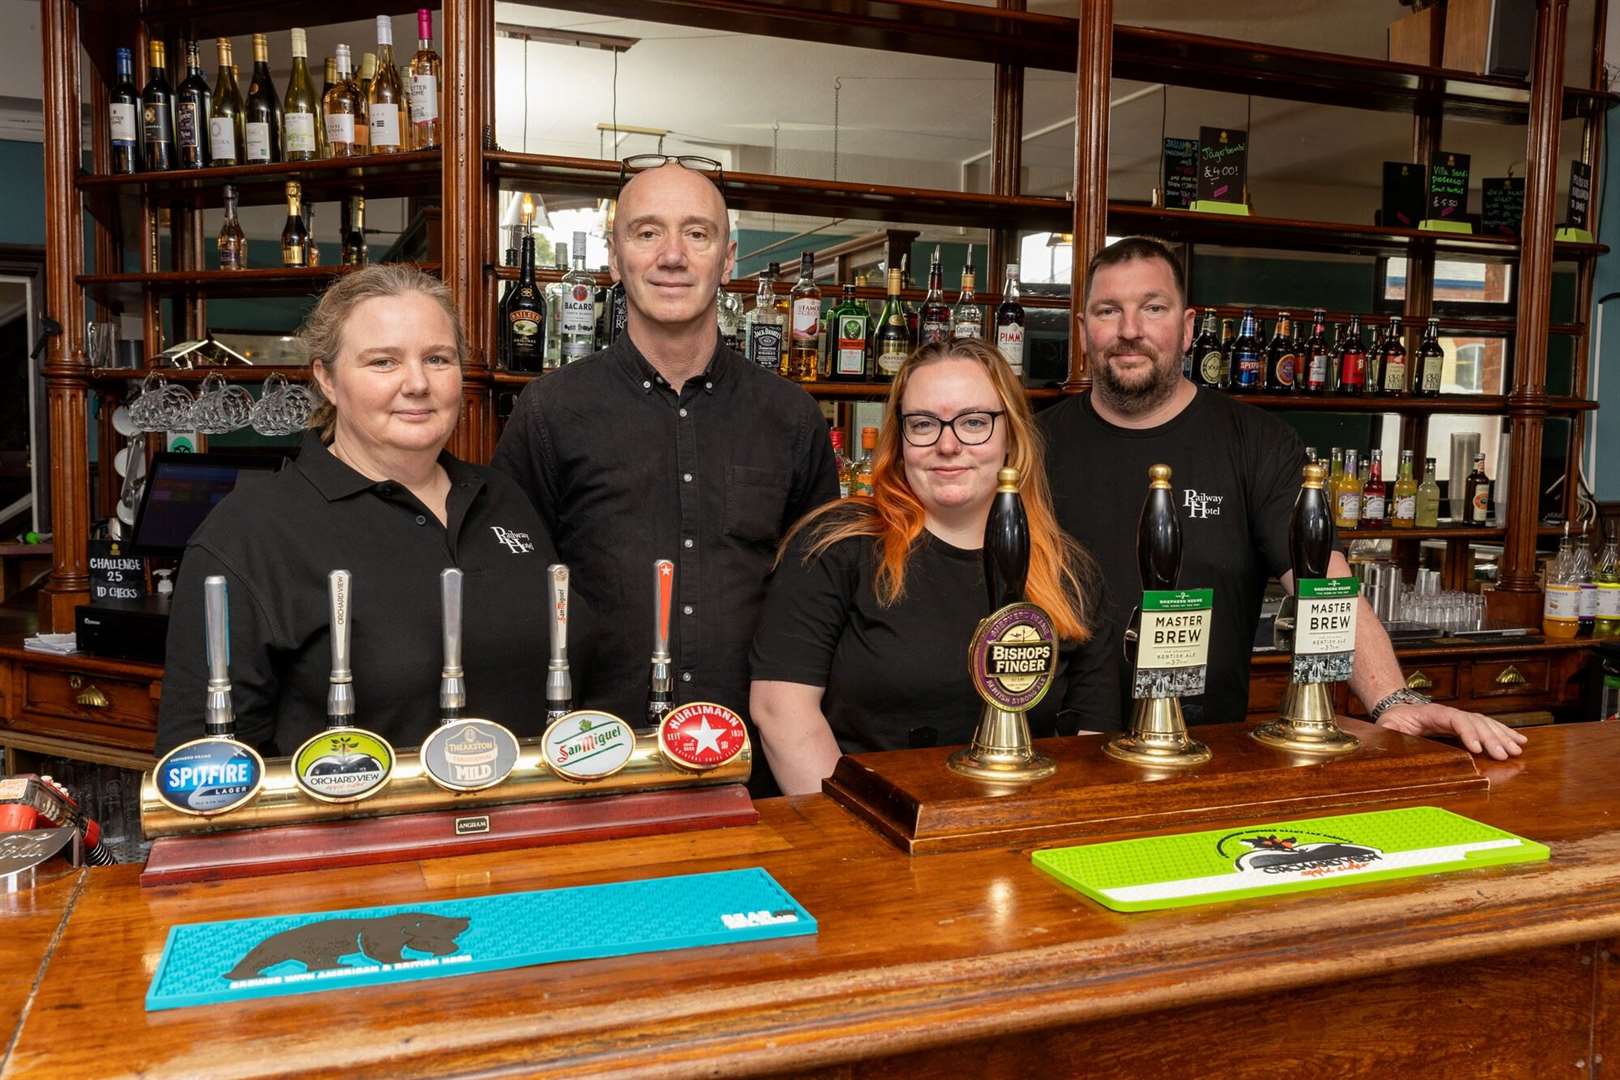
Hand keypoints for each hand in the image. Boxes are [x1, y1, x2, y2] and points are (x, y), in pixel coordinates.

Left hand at [1376, 703, 1527, 759]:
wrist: (1398, 709)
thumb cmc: (1393, 719)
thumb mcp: (1387, 725)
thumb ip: (1389, 730)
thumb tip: (1388, 737)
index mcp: (1433, 714)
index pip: (1455, 720)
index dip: (1468, 732)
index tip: (1478, 748)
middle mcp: (1451, 714)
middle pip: (1475, 722)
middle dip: (1491, 739)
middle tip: (1505, 755)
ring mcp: (1460, 718)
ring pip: (1486, 724)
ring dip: (1502, 736)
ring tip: (1517, 750)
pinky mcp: (1466, 724)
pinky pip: (1488, 726)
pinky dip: (1504, 733)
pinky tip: (1518, 740)